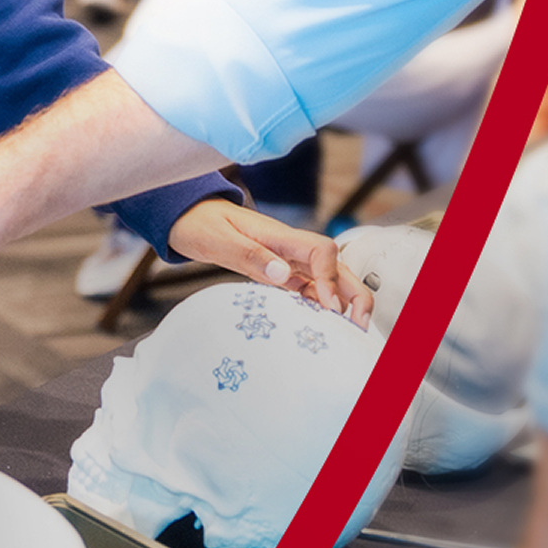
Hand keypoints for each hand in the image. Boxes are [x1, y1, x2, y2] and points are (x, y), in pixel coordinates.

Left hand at [166, 200, 372, 326]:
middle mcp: (289, 247)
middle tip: (361, 324)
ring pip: (327, 279)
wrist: (186, 216)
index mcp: (278, 235)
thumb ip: (248, 255)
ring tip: (350, 332)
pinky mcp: (279, 272)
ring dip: (342, 302)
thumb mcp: (217, 239)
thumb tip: (282, 274)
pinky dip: (320, 306)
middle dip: (354, 292)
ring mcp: (286, 260)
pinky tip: (323, 325)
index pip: (321, 251)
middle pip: (336, 265)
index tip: (330, 307)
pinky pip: (307, 288)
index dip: (332, 278)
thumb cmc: (199, 223)